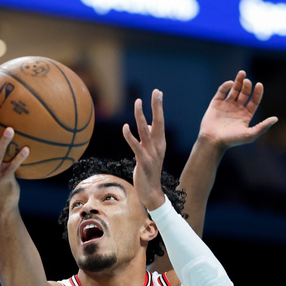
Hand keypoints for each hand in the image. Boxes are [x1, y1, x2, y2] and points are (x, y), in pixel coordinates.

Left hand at [122, 89, 165, 210]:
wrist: (152, 193)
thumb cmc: (149, 172)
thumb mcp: (150, 153)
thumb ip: (149, 138)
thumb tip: (146, 124)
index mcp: (160, 143)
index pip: (160, 121)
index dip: (158, 107)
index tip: (158, 92)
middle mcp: (158, 146)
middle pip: (158, 122)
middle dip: (157, 106)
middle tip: (156, 92)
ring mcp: (151, 154)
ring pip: (146, 131)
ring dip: (141, 116)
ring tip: (138, 102)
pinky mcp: (143, 162)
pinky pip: (136, 146)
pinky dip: (130, 136)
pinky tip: (125, 127)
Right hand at [198, 71, 277, 151]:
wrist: (213, 141)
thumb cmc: (232, 140)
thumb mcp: (250, 134)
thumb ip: (263, 126)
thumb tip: (275, 118)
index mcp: (246, 115)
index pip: (254, 100)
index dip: (257, 92)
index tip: (259, 85)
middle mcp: (237, 109)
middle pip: (244, 93)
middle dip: (247, 86)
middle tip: (248, 81)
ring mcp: (226, 105)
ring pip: (234, 90)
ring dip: (238, 81)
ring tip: (242, 73)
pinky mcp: (216, 103)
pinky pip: (222, 92)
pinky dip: (226, 86)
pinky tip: (230, 83)